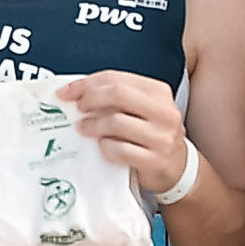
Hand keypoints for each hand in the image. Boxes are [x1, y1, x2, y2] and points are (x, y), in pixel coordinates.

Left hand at [55, 70, 190, 198]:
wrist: (178, 167)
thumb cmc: (151, 134)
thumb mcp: (142, 109)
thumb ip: (117, 97)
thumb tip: (77, 91)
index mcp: (158, 92)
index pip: (116, 78)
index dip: (86, 83)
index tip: (66, 92)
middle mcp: (164, 112)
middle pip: (117, 94)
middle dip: (89, 99)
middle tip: (77, 108)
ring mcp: (161, 137)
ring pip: (116, 122)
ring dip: (93, 125)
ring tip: (84, 128)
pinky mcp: (155, 161)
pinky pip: (120, 150)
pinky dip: (105, 147)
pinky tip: (102, 147)